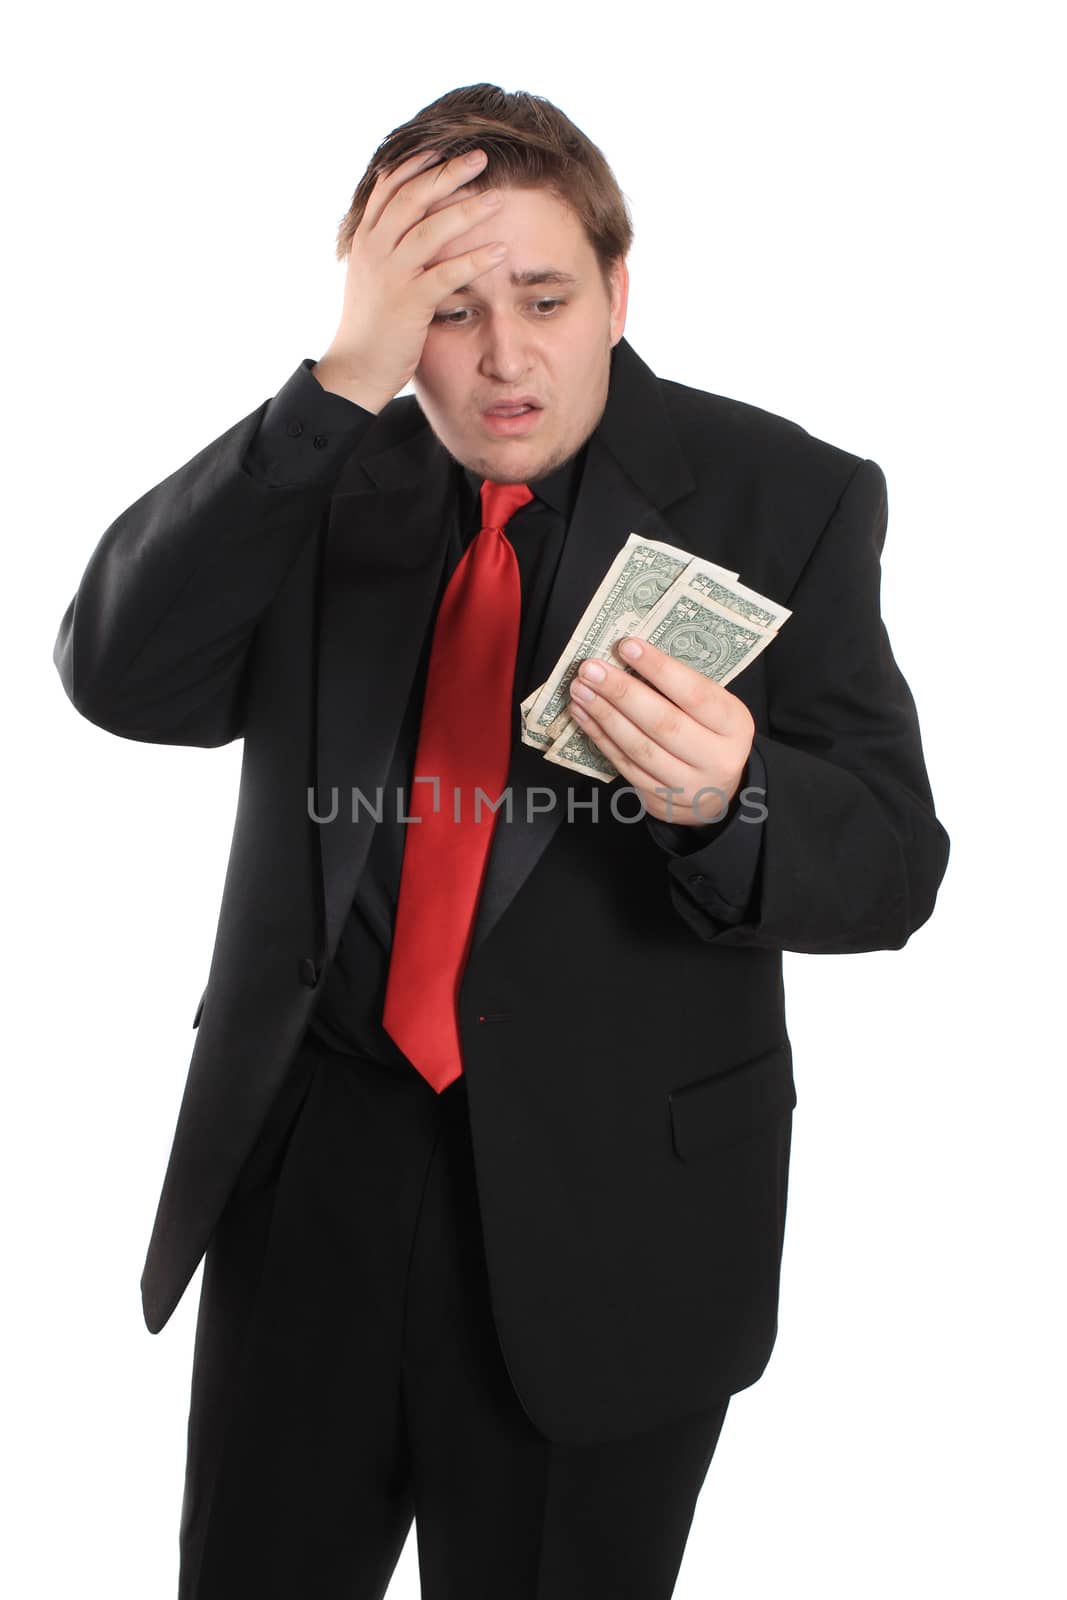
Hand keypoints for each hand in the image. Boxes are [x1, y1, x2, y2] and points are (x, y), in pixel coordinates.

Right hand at [314, 147, 507, 411]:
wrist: (355, 369)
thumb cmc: (370, 327)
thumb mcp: (372, 278)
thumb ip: (385, 248)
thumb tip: (403, 227)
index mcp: (366, 240)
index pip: (389, 187)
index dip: (417, 164)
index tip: (444, 147)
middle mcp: (375, 250)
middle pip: (412, 197)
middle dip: (447, 173)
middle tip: (480, 157)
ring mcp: (391, 275)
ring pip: (430, 229)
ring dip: (467, 210)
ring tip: (497, 198)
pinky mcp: (409, 303)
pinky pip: (446, 274)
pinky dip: (475, 260)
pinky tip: (500, 252)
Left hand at [567, 636, 755, 823]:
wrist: (717, 793)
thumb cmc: (710, 736)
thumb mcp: (715, 710)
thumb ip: (682, 690)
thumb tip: (630, 658)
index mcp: (734, 726)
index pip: (696, 694)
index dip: (660, 669)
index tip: (628, 646)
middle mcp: (716, 758)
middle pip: (663, 723)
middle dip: (621, 692)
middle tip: (591, 669)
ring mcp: (688, 785)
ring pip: (639, 747)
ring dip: (604, 715)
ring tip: (581, 689)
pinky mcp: (660, 799)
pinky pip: (625, 765)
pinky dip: (601, 737)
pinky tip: (584, 715)